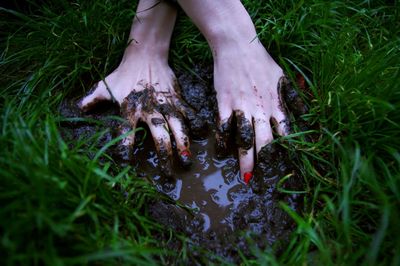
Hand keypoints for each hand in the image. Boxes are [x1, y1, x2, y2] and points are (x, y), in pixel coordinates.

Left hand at [79, 56, 196, 175]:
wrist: (145, 55)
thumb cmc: (124, 73)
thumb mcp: (106, 86)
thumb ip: (93, 99)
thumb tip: (78, 108)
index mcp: (130, 110)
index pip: (127, 132)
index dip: (127, 148)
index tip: (128, 162)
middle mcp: (150, 110)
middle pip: (159, 135)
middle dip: (164, 155)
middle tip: (168, 173)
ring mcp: (166, 105)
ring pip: (177, 127)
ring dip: (183, 144)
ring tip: (187, 160)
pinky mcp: (177, 99)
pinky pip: (188, 114)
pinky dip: (195, 125)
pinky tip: (201, 137)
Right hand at [213, 43, 289, 182]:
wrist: (237, 46)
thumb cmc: (261, 62)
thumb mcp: (283, 78)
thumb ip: (293, 98)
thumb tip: (305, 115)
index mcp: (276, 104)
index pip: (284, 133)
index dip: (285, 151)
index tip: (286, 167)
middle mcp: (261, 109)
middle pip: (264, 140)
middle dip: (264, 162)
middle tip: (263, 180)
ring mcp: (242, 107)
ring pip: (244, 137)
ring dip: (245, 158)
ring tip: (244, 175)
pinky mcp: (225, 103)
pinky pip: (224, 126)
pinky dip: (222, 140)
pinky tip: (221, 153)